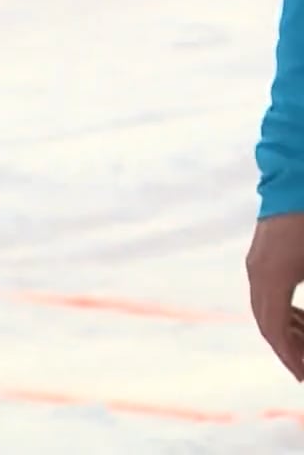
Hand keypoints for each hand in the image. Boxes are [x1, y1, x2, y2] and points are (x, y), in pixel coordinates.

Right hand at [249, 212, 303, 380]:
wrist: (298, 178)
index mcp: (272, 279)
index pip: (275, 330)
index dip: (290, 357)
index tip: (303, 377)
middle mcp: (257, 273)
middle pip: (266, 322)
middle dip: (287, 350)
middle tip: (303, 372)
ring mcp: (256, 262)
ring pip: (264, 308)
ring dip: (284, 332)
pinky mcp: (260, 254)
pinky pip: (266, 293)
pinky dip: (281, 312)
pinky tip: (299, 320)